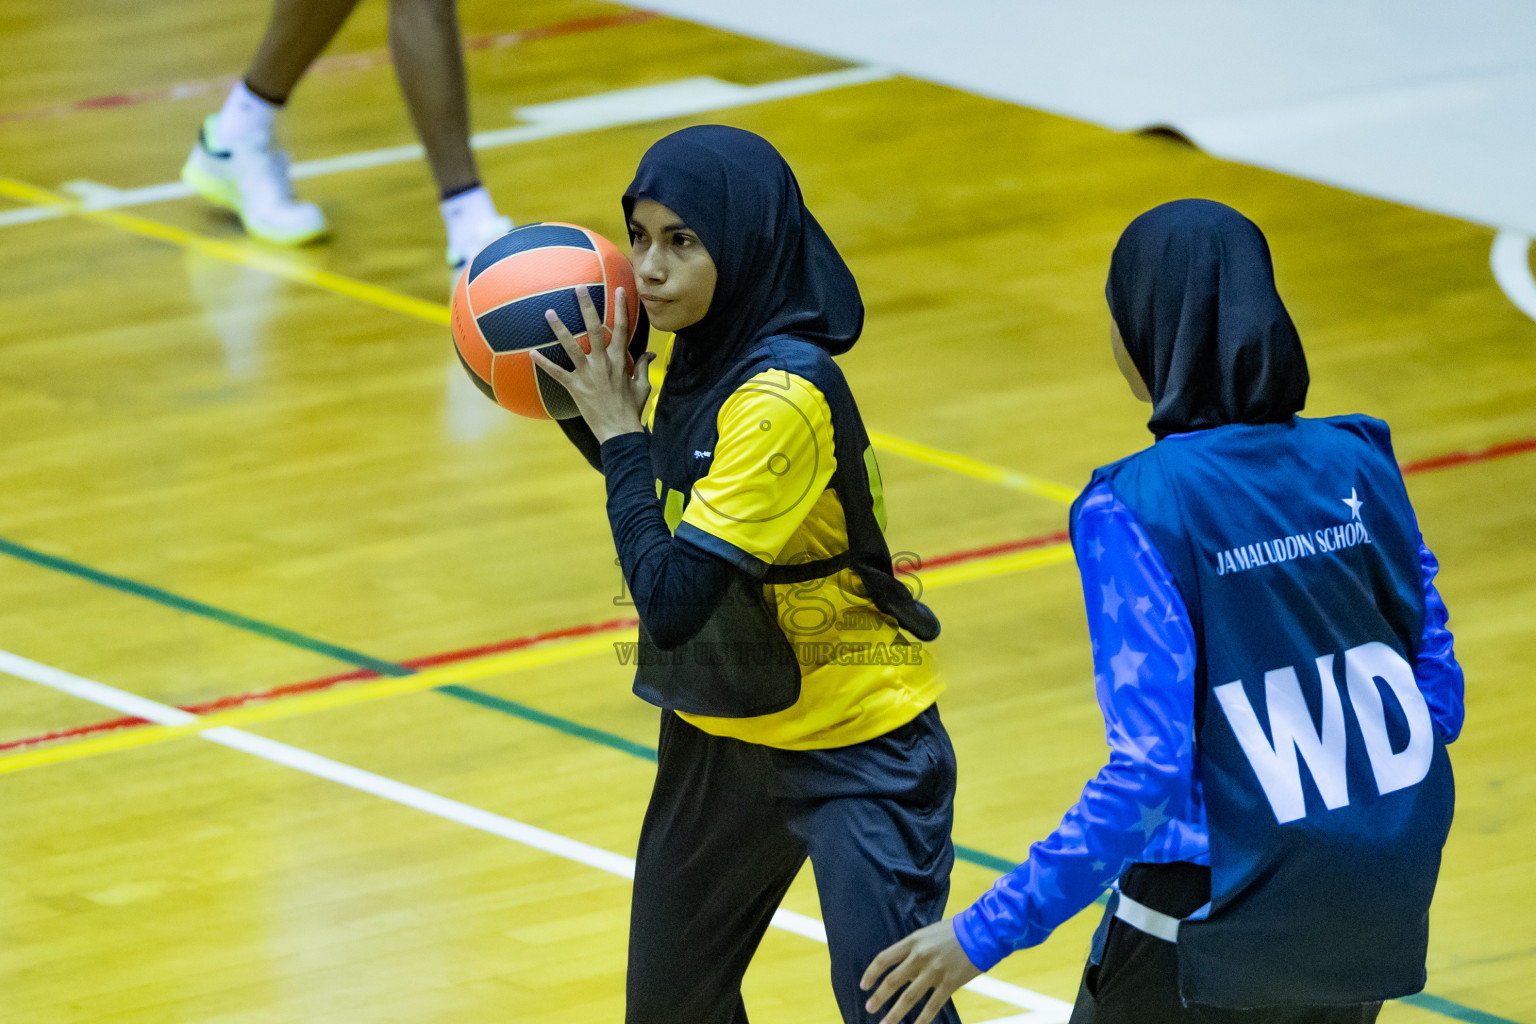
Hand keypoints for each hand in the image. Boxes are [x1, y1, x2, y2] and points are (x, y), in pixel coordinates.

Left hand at [529, 285, 654, 441]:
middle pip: (595, 329)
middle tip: (579, 288)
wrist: (620, 432)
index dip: (622, 308)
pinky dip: (544, 363)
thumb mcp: (642, 386)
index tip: (621, 289)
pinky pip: (557, 373)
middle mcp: (603, 363)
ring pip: (572, 346)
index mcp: (619, 361)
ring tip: (549, 312)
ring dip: (560, 329)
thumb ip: (641, 366)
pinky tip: (531, 353)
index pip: (622, 328)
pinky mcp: (575, 388)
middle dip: (588, 307)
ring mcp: (588, 375)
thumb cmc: (631, 409)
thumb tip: (649, 354)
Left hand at [860, 918, 980, 1023]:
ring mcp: (935, 972)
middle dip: (878, 997)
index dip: (871, 973)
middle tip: (869, 1008)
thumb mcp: (928, 934)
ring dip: (895, 1013)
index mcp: (913, 941)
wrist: (982, 932)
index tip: (864, 985)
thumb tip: (901, 970)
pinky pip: (932, 1005)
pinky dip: (922, 1019)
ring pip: (909, 997)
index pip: (884, 959)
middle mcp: (920, 957)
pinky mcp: (950, 983)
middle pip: (892, 981)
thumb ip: (914, 950)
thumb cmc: (954, 931)